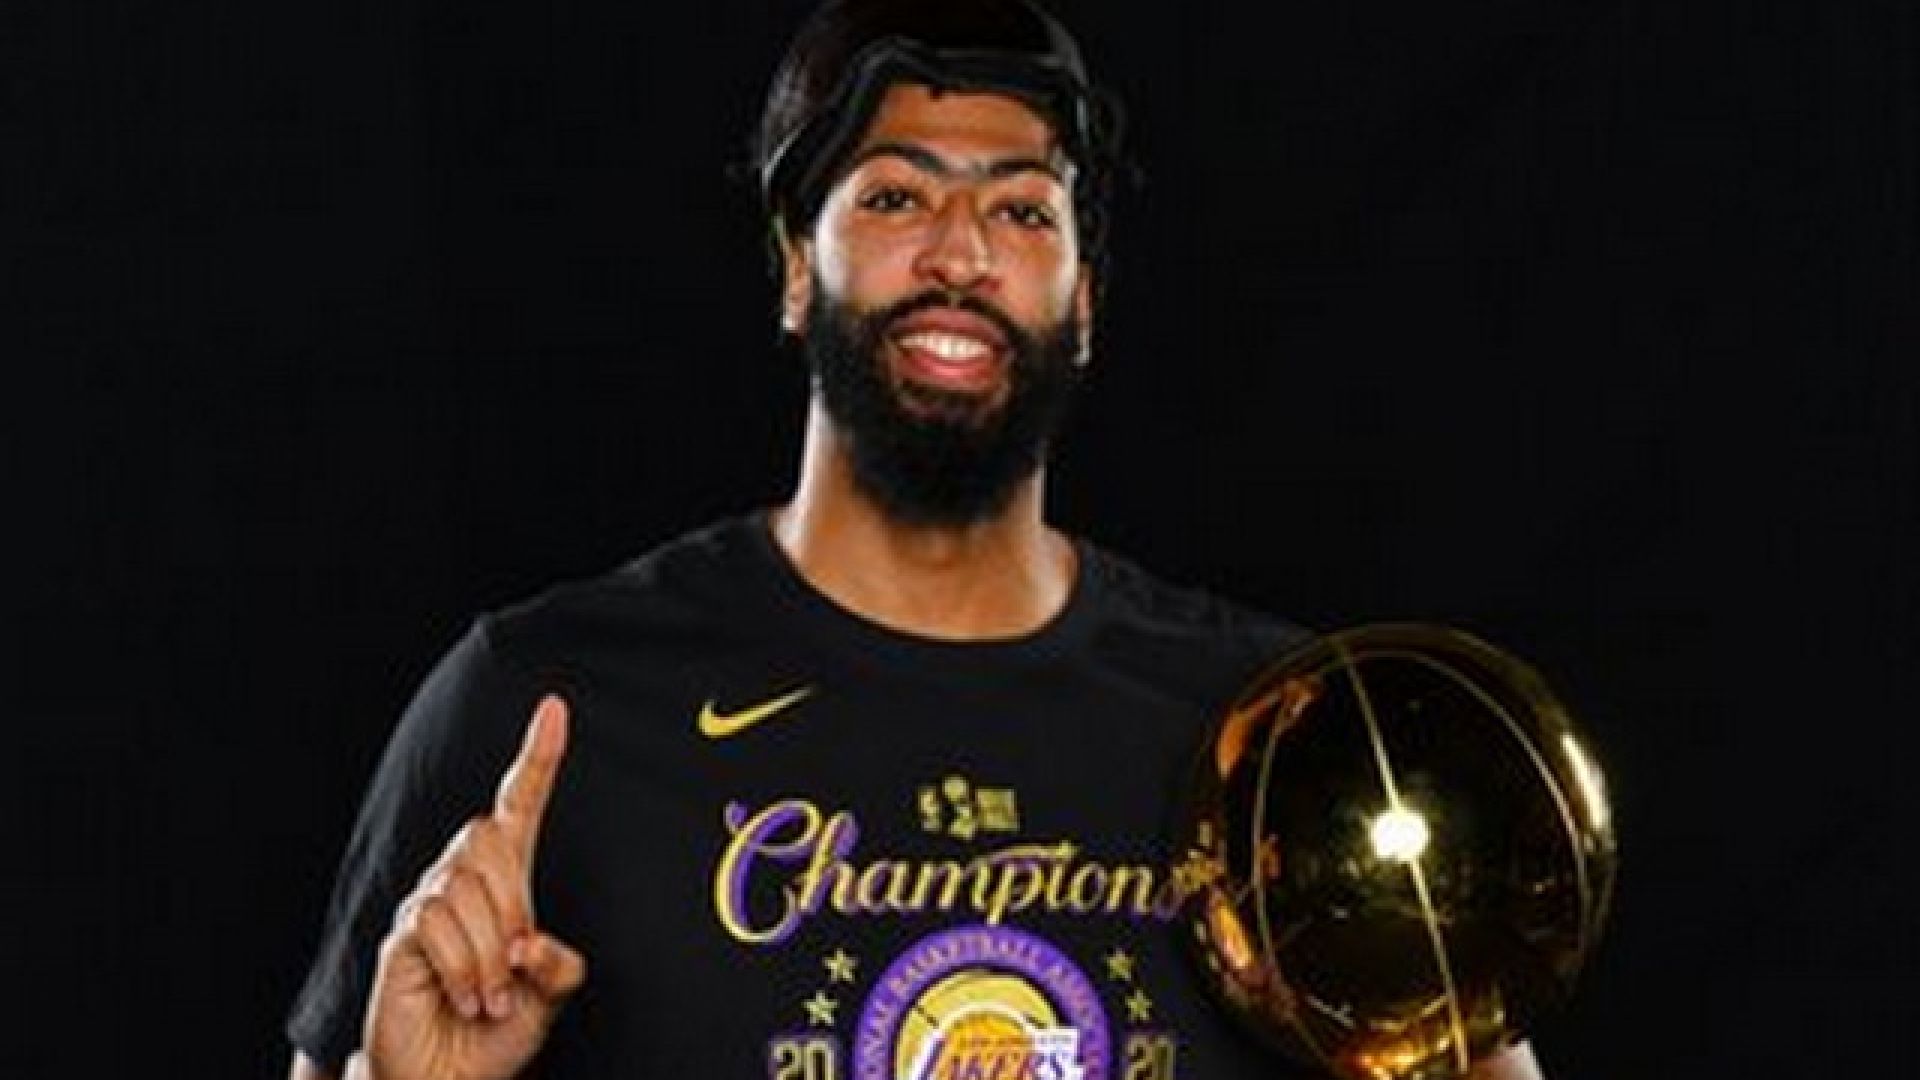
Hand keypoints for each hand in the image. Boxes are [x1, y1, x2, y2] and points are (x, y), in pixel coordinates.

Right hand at [361, 695, 586, 1079]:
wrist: (449, 1079)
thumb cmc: (497, 1032)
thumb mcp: (549, 997)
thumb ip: (560, 964)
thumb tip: (533, 941)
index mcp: (506, 884)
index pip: (518, 806)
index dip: (536, 758)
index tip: (555, 708)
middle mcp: (461, 882)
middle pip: (490, 839)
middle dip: (513, 904)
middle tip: (516, 966)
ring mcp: (426, 903)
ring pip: (466, 887)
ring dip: (491, 952)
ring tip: (491, 995)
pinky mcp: (400, 933)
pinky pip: (437, 923)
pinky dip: (466, 967)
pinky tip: (467, 997)